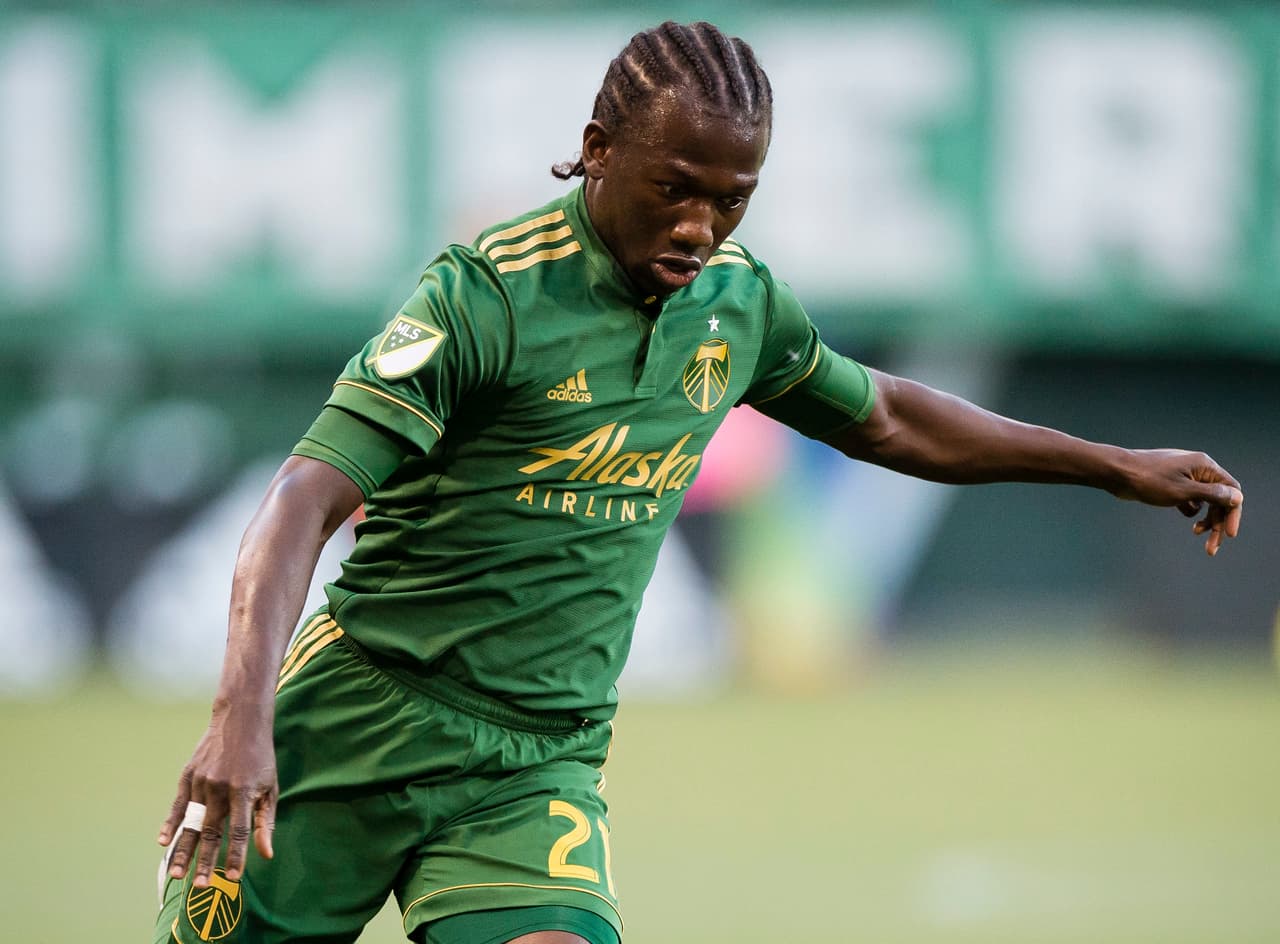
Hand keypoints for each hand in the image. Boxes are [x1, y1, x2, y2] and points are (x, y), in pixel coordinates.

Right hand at [157, 714, 277, 886]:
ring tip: (177, 875)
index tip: (234, 878)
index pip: (239, 831)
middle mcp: (221, 788)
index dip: (237, 856)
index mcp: (244, 792)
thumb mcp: (270, 786)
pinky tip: (163, 842)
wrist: (240, 721)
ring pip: (191, 823)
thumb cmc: (260, 758)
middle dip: (206, 861)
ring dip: (184, 850)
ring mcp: (202, 782)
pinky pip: (177, 805)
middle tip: (201, 887)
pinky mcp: (188, 776)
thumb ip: (265, 821)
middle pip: (211, 832)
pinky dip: (170, 824)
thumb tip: (266, 853)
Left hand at [1113, 449, 1242, 556]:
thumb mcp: (1183, 491)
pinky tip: (1185, 516)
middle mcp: (1197, 469)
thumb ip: (1212, 495)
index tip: (1230, 534)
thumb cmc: (1148, 480)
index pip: (1231, 490)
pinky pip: (1189, 499)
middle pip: (1218, 498)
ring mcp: (1184, 476)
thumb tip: (1238, 497)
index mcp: (1204, 466)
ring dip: (1205, 519)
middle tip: (1211, 547)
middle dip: (1217, 522)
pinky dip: (1190, 510)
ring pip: (1204, 500)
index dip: (1233, 513)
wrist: (1116, 473)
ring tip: (1197, 534)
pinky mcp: (1171, 484)